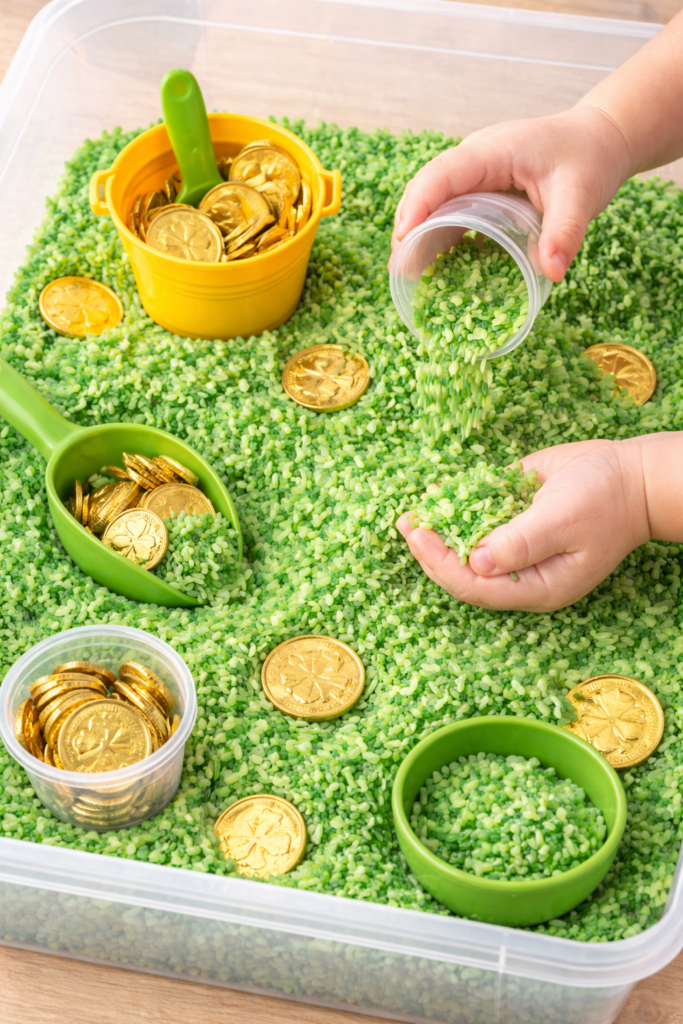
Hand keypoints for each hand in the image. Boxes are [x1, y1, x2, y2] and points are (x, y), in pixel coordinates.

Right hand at [390, 105, 629, 282]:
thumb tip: (552, 273)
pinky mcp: (481, 191)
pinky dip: (439, 237)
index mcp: (491, 151)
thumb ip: (565, 232)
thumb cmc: (589, 158)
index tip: (403, 242)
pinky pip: (451, 212)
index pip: (440, 175)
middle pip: (426, 190)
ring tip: (408, 273)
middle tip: (398, 269)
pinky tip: (435, 266)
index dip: (417, 207)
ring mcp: (475, 175)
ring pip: (434, 202)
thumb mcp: (581, 194)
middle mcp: (475, 159)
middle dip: (408, 228)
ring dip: (419, 235)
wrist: (601, 139)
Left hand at [397, 437, 662, 612]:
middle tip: (406, 522)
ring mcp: (516, 548)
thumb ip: (519, 542)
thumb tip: (477, 560)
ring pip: (466, 549)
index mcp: (535, 586)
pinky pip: (478, 521)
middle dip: (431, 550)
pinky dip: (456, 509)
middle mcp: (520, 572)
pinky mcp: (515, 521)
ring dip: (439, 532)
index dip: (440, 562)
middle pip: (464, 573)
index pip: (474, 586)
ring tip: (412, 512)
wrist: (633, 475)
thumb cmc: (605, 500)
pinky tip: (438, 494)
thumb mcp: (562, 521)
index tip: (418, 534)